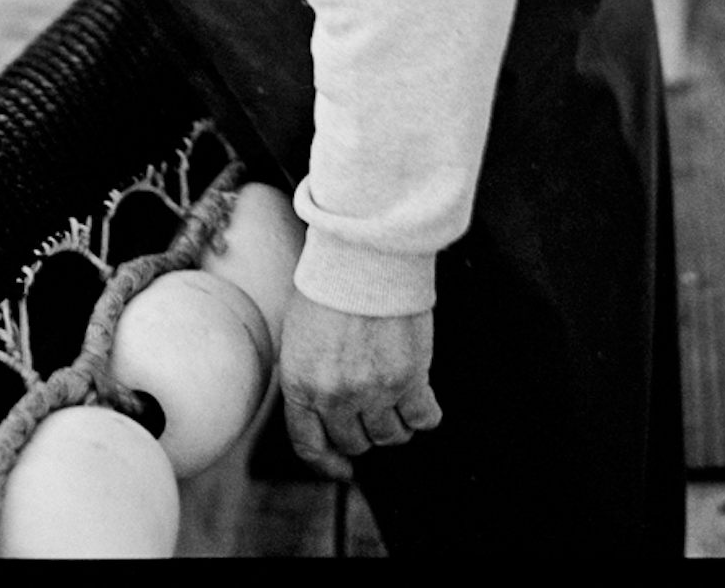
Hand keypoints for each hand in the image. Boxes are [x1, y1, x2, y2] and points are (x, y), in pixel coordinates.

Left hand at [279, 289, 442, 480]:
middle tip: (374, 413)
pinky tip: (424, 401)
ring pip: (390, 436)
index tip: (343, 468)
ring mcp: (372, 391)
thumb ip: (308, 375)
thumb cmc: (330, 284)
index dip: (327, 464)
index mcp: (300, 384)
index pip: (309, 445)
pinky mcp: (409, 379)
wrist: (363, 255)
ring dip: (395, 424)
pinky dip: (426, 414)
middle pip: (354, 442)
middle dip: (363, 432)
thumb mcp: (298, 335)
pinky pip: (423, 418)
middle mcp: (334, 396)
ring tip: (399, 402)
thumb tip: (323, 407)